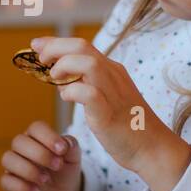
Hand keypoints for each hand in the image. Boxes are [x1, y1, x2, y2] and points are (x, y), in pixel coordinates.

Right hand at [0, 120, 82, 190]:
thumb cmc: (64, 169)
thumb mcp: (73, 158)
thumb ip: (72, 147)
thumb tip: (66, 144)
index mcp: (37, 136)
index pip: (36, 128)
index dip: (48, 137)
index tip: (62, 150)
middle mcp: (21, 148)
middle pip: (19, 141)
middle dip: (40, 154)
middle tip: (57, 166)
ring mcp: (13, 165)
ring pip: (8, 159)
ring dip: (28, 170)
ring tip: (45, 180)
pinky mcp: (9, 182)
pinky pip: (5, 181)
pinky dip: (21, 186)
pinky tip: (36, 190)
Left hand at [33, 35, 190, 190]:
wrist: (153, 149)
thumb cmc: (127, 126)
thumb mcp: (105, 98)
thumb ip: (85, 85)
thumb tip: (60, 80)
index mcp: (112, 71)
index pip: (82, 45)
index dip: (55, 42)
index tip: (37, 45)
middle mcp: (113, 76)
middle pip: (82, 47)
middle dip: (55, 48)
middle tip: (40, 59)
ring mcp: (113, 93)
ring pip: (88, 64)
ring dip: (64, 67)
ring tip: (54, 78)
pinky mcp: (109, 114)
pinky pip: (89, 94)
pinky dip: (72, 92)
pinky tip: (67, 98)